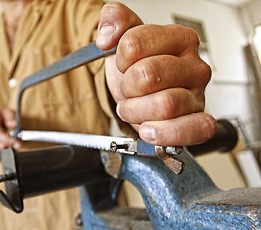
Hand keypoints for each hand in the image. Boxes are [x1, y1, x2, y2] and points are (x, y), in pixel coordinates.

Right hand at [0, 108, 21, 154]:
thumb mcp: (6, 112)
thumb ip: (11, 117)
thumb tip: (14, 124)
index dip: (7, 139)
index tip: (17, 143)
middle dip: (8, 145)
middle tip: (19, 146)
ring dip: (6, 148)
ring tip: (15, 144)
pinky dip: (2, 149)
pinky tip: (7, 144)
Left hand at [96, 2, 215, 145]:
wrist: (144, 93)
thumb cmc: (138, 67)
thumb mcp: (124, 38)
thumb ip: (115, 19)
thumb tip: (107, 35)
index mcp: (180, 39)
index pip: (134, 44)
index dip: (120, 58)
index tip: (124, 62)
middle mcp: (194, 67)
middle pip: (148, 75)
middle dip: (127, 86)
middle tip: (130, 88)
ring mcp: (198, 95)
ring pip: (164, 105)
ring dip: (137, 110)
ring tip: (136, 107)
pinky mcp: (199, 122)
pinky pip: (192, 130)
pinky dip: (165, 133)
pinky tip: (149, 130)